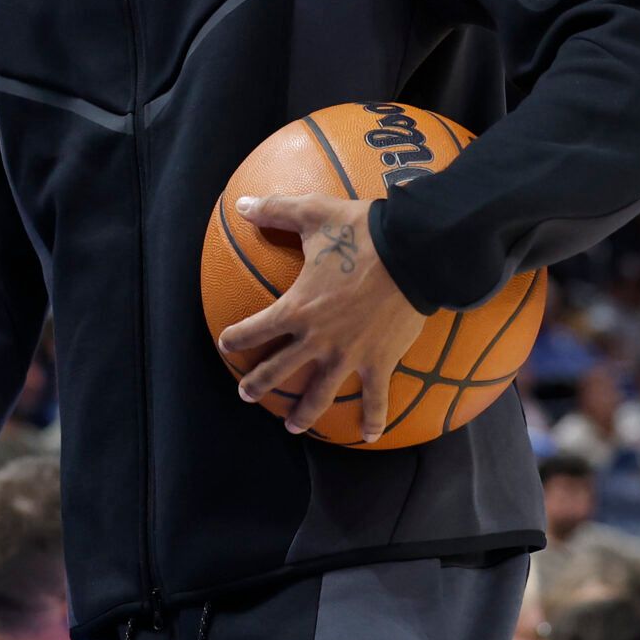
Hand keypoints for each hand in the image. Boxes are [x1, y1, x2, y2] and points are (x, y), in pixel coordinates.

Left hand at [217, 193, 424, 441]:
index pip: (255, 328)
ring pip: (320, 394)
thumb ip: (275, 211)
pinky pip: (375, 398)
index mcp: (297, 307)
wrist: (413, 254)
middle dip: (258, 384)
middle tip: (247, 395)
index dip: (236, 337)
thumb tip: (240, 204)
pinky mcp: (379, 362)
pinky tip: (368, 435)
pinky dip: (372, 419)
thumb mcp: (314, 214)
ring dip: (304, 413)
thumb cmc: (361, 233)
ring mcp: (348, 355)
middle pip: (279, 370)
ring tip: (293, 426)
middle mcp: (317, 339)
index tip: (226, 344)